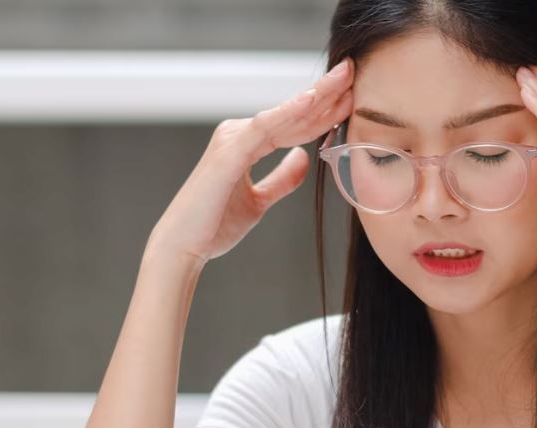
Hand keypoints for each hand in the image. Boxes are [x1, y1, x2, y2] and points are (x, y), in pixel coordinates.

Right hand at [146, 58, 354, 266]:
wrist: (183, 248)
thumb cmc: (213, 226)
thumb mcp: (259, 201)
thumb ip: (282, 179)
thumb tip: (303, 157)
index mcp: (246, 144)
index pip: (293, 124)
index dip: (324, 112)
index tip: (352, 98)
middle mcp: (239, 135)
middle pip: (291, 113)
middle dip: (325, 93)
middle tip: (352, 70)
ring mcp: (233, 140)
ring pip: (282, 114)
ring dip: (314, 95)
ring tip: (342, 76)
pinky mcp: (229, 152)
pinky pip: (264, 128)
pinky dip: (288, 112)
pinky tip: (312, 100)